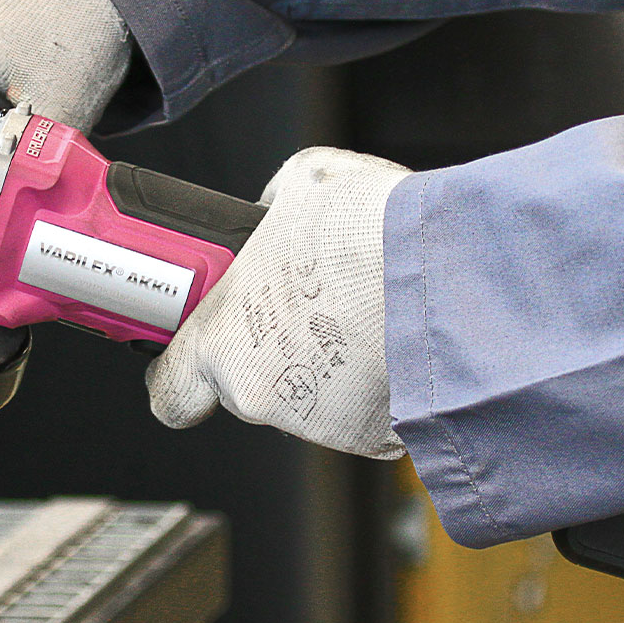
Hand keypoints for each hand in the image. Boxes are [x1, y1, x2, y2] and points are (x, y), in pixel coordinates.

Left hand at [145, 147, 409, 457]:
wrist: (454, 275)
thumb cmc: (369, 233)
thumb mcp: (302, 182)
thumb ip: (271, 209)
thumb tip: (275, 210)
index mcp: (220, 342)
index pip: (169, 392)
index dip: (180, 376)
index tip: (195, 358)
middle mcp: (258, 395)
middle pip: (247, 389)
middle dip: (270, 355)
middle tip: (308, 311)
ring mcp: (317, 423)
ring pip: (308, 401)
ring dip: (327, 368)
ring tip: (364, 316)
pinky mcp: (374, 440)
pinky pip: (365, 416)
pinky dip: (377, 389)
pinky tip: (395, 344)